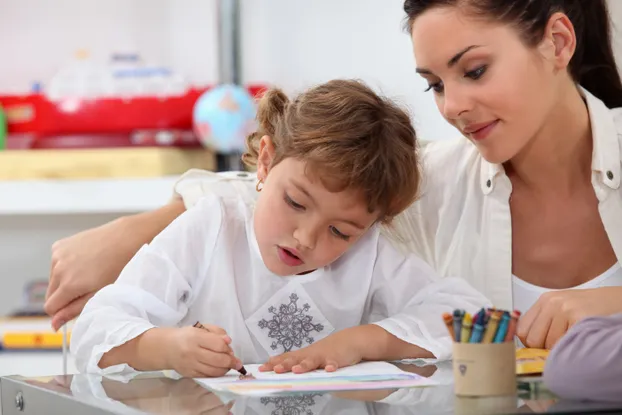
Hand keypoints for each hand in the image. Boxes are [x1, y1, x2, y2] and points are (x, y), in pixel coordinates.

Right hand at [45, 201, 184, 330]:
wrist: (125, 239)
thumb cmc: (118, 268)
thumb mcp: (99, 294)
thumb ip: (74, 310)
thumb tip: (54, 324)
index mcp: (69, 284)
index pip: (50, 308)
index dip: (62, 311)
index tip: (74, 308)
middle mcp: (59, 269)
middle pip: (50, 294)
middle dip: (63, 296)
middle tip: (86, 289)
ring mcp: (57, 255)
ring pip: (52, 278)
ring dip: (64, 280)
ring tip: (87, 274)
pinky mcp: (59, 245)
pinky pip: (55, 263)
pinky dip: (64, 266)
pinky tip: (83, 262)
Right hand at [167, 325, 242, 377]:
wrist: (168, 348)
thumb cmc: (188, 336)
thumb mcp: (202, 328)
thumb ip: (217, 332)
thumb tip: (228, 341)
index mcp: (196, 337)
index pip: (218, 345)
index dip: (228, 348)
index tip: (231, 350)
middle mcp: (192, 352)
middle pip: (218, 360)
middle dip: (231, 362)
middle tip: (237, 363)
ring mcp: (191, 365)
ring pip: (214, 371)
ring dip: (225, 369)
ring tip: (229, 366)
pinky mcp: (190, 374)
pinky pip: (207, 376)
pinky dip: (216, 374)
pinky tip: (219, 370)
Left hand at [259, 329, 363, 373]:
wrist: (349, 340)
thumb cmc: (327, 349)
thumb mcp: (309, 354)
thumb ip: (295, 359)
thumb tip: (274, 363)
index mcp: (303, 355)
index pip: (286, 358)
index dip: (274, 363)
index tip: (261, 369)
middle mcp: (310, 354)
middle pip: (295, 359)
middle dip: (285, 365)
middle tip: (274, 370)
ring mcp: (323, 356)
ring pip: (312, 361)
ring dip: (304, 365)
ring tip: (296, 370)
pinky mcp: (336, 358)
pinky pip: (334, 363)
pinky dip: (332, 366)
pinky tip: (329, 370)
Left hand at [517, 287, 621, 348]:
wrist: (619, 301)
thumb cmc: (592, 308)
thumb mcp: (563, 308)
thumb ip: (546, 322)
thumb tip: (529, 345)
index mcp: (545, 300)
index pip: (522, 330)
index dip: (529, 345)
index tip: (539, 349)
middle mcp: (552, 303)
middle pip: (532, 340)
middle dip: (543, 349)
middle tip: (560, 348)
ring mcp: (565, 309)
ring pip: (550, 345)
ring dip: (561, 349)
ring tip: (575, 341)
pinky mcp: (579, 317)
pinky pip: (566, 344)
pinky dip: (573, 348)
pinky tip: (581, 340)